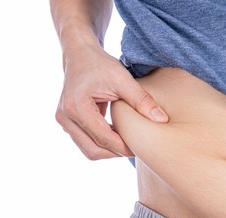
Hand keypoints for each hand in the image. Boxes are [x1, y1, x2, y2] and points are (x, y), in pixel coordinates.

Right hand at [55, 45, 168, 159]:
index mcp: (77, 106)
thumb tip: (162, 120)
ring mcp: (63, 121)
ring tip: (127, 142)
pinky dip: (101, 144)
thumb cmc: (100, 64)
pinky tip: (117, 135)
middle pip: (93, 150)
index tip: (141, 148)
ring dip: (108, 151)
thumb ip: (142, 100)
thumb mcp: (122, 79)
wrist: (79, 55)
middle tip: (136, 148)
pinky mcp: (66, 122)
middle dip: (116, 153)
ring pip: (88, 150)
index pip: (103, 138)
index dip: (124, 147)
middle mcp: (65, 117)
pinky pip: (85, 142)